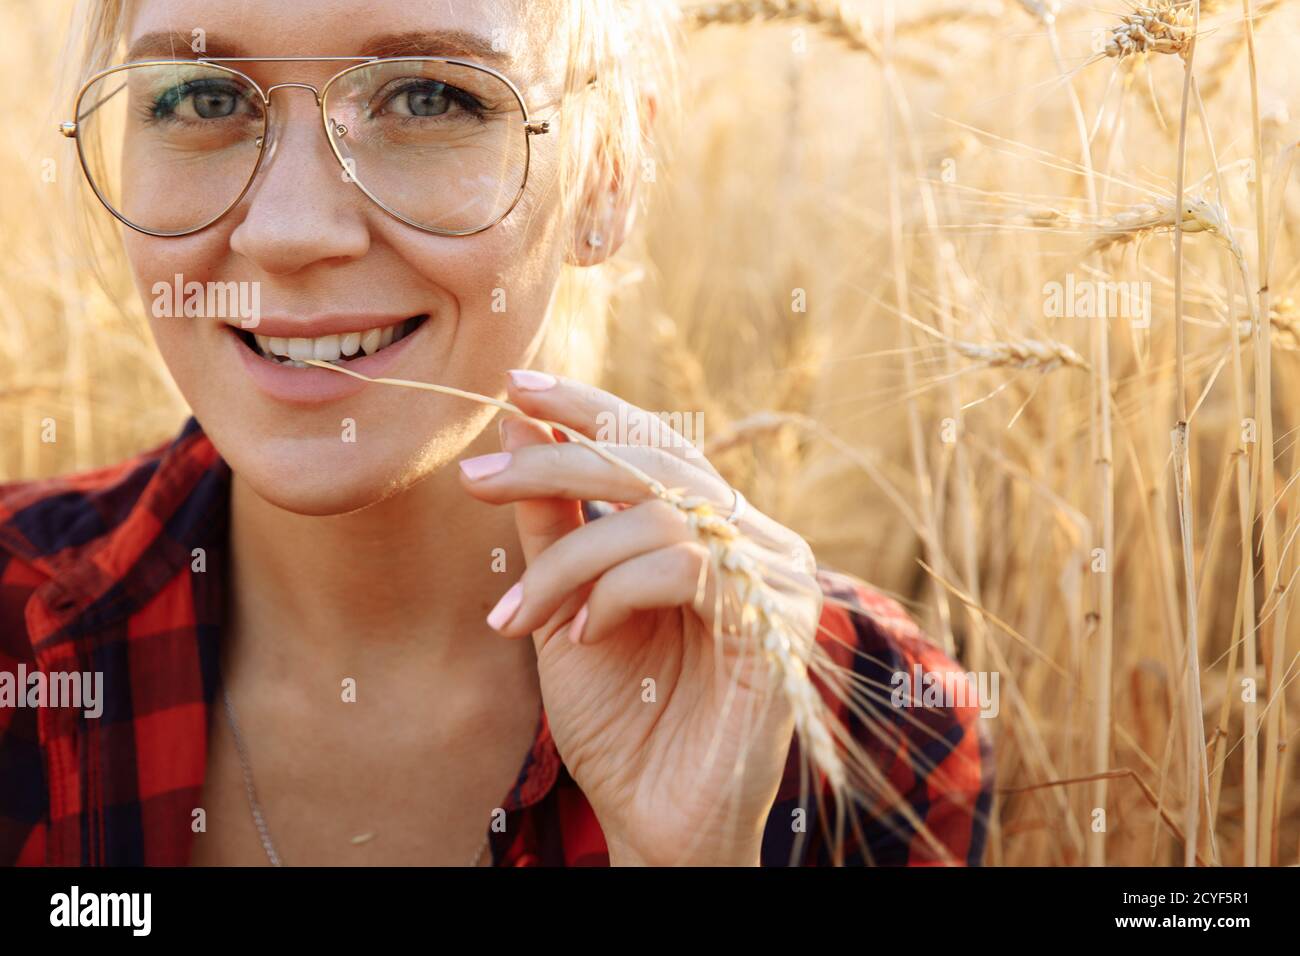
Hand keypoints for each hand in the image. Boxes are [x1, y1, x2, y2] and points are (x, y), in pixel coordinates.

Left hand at [458, 369, 822, 865]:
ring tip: (519, 617)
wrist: (657, 822)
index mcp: (713, 530)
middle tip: (474, 478)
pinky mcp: (777, 622)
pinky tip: (584, 637)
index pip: (653, 442)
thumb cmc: (621, 719)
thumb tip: (524, 423)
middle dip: (554, 461)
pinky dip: (616, 592)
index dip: (587, 407)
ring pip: (659, 514)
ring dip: (571, 561)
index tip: (514, 385)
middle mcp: (755, 541)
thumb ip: (556, 520)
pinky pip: (684, 565)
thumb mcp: (567, 604)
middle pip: (655, 461)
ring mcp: (773, 579)